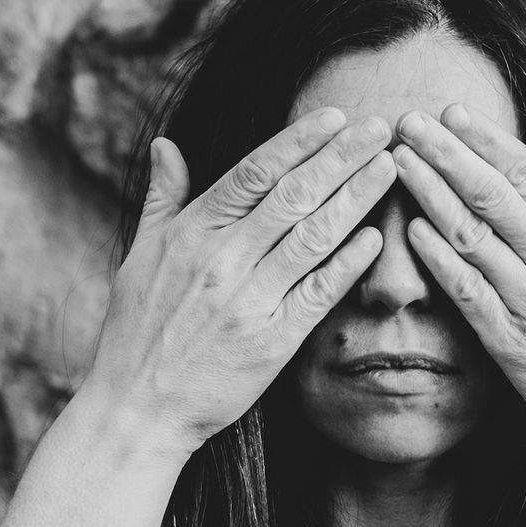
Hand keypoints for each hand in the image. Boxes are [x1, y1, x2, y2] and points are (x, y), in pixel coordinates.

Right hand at [84, 108, 395, 457]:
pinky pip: (319, 293)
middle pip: (293, 195)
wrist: (137, 409)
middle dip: (341, 156)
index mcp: (191, 233)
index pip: (254, 172)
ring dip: (356, 197)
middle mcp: (222, 259)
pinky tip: (377, 237)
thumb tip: (168, 144)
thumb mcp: (139, 256)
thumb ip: (162, 197)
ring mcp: (249, 300)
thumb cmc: (136, 330)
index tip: (334, 118)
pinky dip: (349, 263)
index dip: (298, 141)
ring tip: (389, 166)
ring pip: (313, 236)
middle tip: (380, 126)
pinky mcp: (272, 342)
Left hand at [390, 104, 525, 457]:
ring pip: (470, 234)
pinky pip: (466, 291)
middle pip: (490, 193)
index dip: (486, 139)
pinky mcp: (510, 341)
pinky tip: (411, 230)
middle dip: (446, 153)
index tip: (452, 111)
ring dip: (430, 194)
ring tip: (399, 161)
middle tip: (409, 119)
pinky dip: (438, 259)